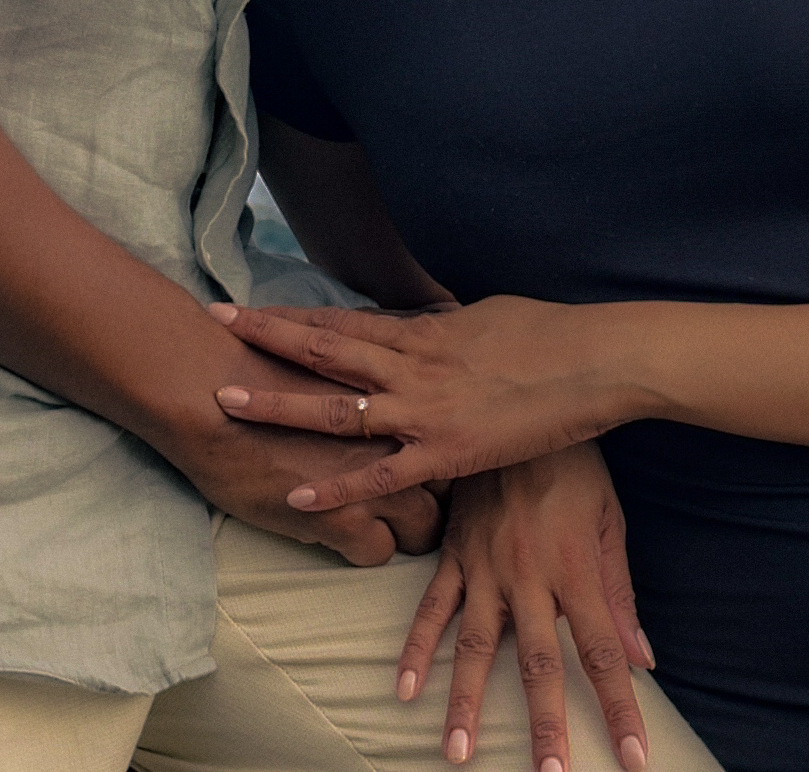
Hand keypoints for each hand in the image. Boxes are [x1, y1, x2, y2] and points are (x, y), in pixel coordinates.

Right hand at [173, 332, 447, 565]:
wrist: (208, 390)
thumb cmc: (254, 365)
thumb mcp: (320, 357)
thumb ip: (351, 376)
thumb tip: (361, 382)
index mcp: (393, 392)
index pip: (446, 431)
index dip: (435, 446)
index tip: (425, 452)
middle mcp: (395, 437)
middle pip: (446, 483)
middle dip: (437, 496)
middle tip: (421, 498)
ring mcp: (374, 481)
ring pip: (422, 528)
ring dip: (410, 533)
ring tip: (399, 534)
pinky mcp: (343, 519)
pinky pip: (378, 554)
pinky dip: (366, 552)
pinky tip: (348, 542)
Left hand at [212, 297, 617, 512]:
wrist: (594, 361)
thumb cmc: (547, 334)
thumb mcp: (483, 317)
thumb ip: (441, 325)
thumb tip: (420, 320)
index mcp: (421, 332)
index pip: (341, 321)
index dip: (288, 316)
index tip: (243, 309)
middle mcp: (411, 366)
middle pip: (324, 350)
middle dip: (265, 340)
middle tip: (214, 327)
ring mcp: (425, 411)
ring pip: (337, 408)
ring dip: (279, 406)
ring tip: (227, 402)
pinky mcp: (448, 453)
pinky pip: (382, 476)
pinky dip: (338, 487)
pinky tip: (299, 498)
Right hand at [404, 449, 660, 771]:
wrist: (522, 400)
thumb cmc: (575, 464)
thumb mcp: (611, 520)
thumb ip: (621, 591)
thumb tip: (643, 657)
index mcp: (577, 569)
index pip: (604, 653)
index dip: (619, 708)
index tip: (632, 758)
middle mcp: (530, 577)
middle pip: (540, 663)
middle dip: (545, 725)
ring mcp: (486, 567)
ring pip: (476, 646)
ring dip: (467, 702)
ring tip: (459, 753)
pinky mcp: (454, 554)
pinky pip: (432, 607)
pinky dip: (415, 648)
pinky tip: (401, 688)